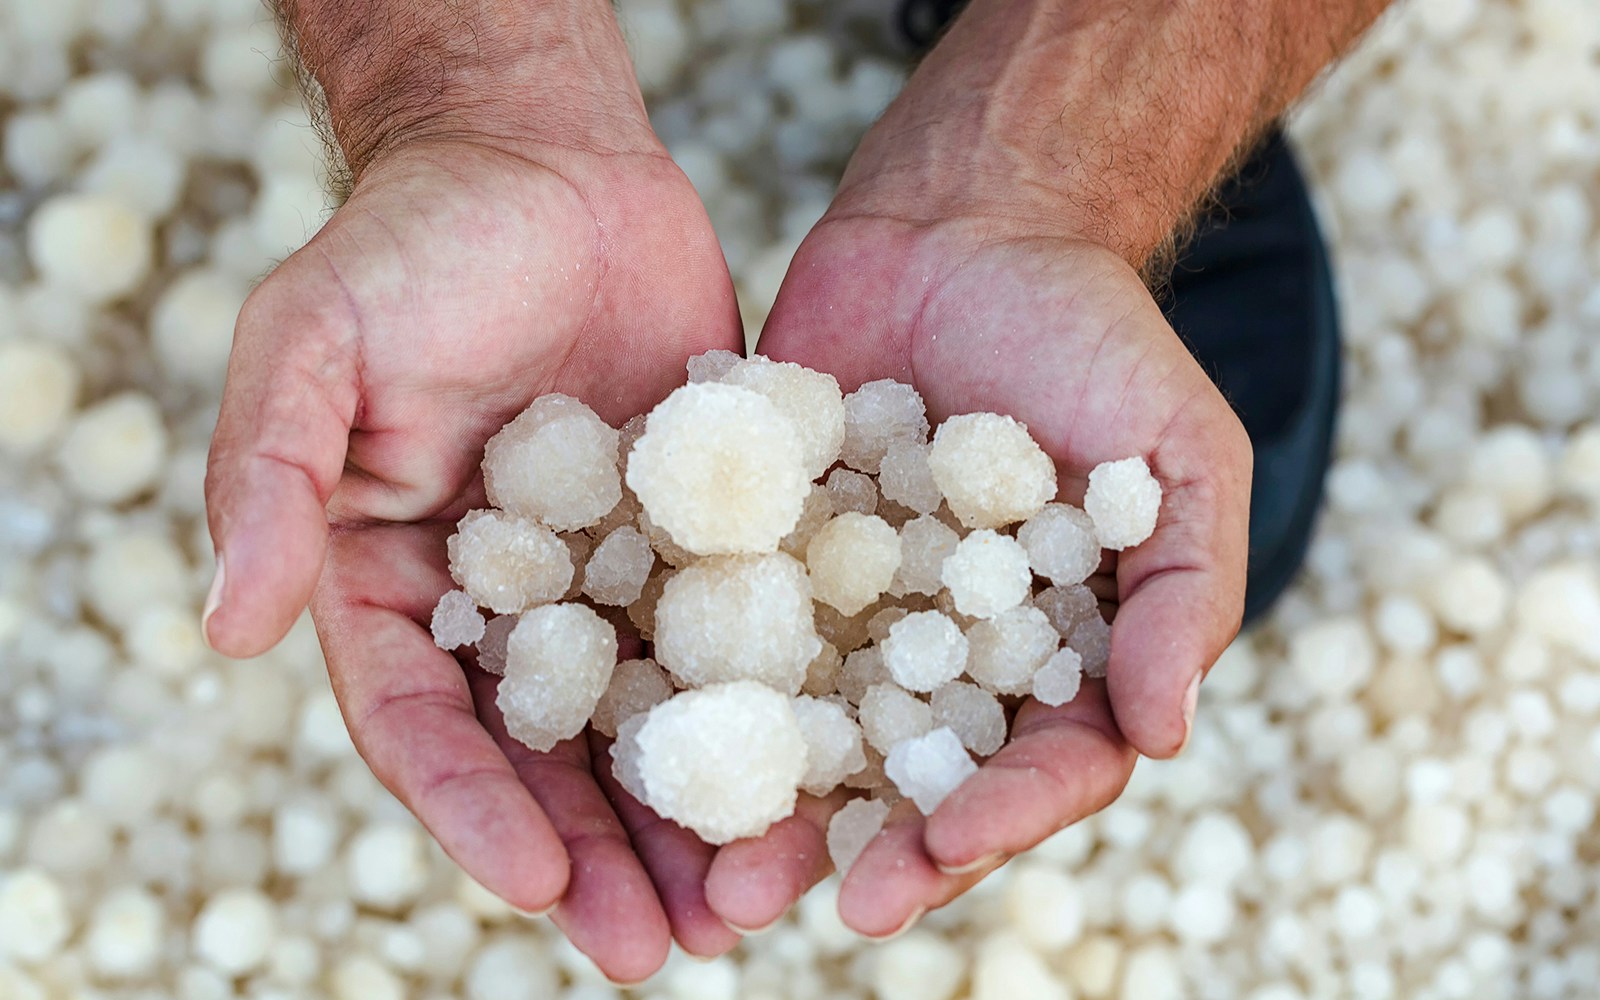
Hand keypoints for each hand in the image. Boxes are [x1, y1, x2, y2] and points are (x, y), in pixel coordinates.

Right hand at [202, 131, 745, 978]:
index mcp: (394, 582)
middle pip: (547, 755)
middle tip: (664, 951)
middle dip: (600, 856)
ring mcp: (608, 574)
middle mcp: (504, 601)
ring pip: (648, 718)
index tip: (541, 894)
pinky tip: (819, 772)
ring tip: (746, 907)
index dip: (475, 815)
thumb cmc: (416, 243)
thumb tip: (226, 632)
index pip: (427, 726)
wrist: (548, 162)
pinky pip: (733, 632)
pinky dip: (768, 707)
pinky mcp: (700, 532)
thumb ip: (269, 480)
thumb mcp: (313, 344)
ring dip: (691, 815)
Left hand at [735, 211, 1250, 935]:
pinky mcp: (766, 557)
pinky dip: (691, 692)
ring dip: (756, 807)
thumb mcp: (1182, 456)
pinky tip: (641, 739)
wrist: (968, 228)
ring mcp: (852, 612)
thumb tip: (1167, 738)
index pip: (1034, 769)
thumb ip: (1184, 591)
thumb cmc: (1096, 341)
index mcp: (1055, 659)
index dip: (991, 821)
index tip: (935, 855)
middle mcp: (948, 658)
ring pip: (806, 734)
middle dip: (850, 849)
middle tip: (777, 908)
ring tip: (700, 872)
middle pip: (906, 781)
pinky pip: (726, 635)